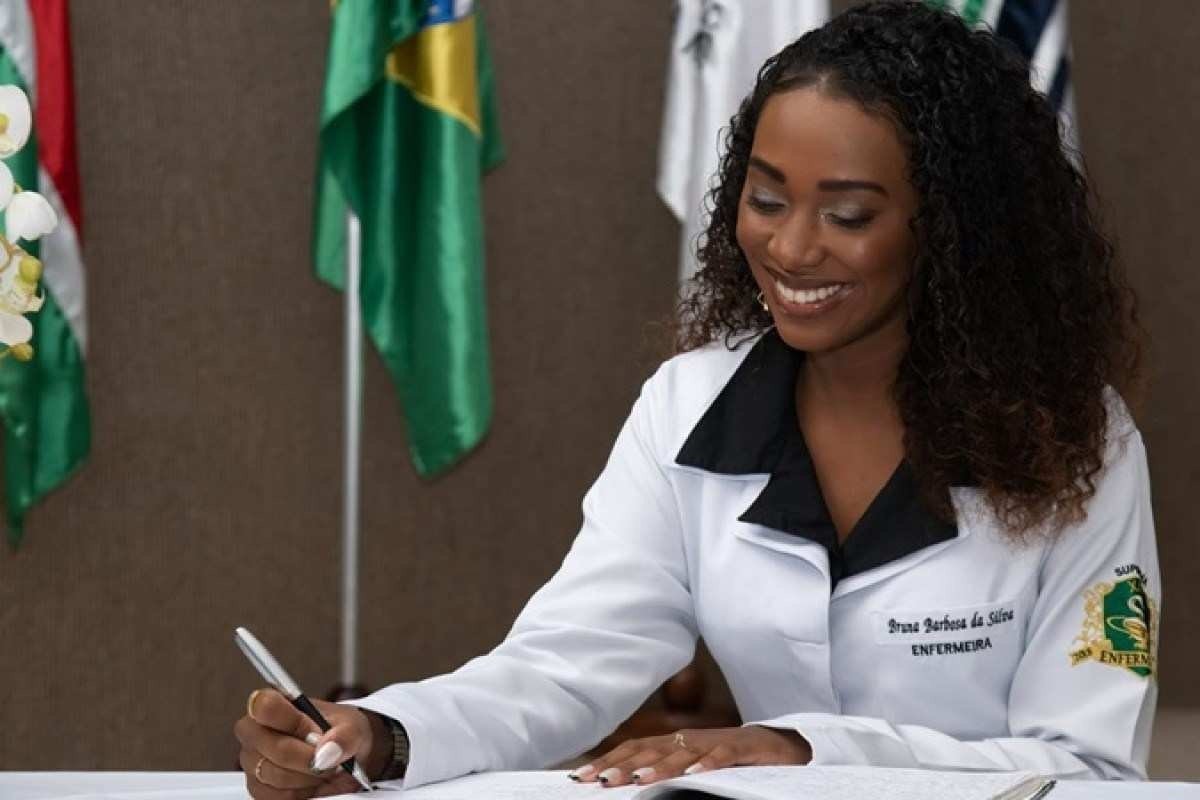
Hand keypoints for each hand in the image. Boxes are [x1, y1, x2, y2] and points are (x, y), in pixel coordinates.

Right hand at [233, 688, 387, 798]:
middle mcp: (255, 733)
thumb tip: (326, 752)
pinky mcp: (259, 790)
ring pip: (278, 778)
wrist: (342, 756)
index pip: (264, 706)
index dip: (294, 722)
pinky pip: (280, 798)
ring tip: (325, 770)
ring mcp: (252, 763)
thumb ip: (344, 736)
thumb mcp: (352, 727)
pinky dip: (304, 793)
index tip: (316, 732)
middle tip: (330, 758)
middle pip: (277, 750)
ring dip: (310, 777)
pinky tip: (314, 782)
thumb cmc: (340, 733)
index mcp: (273, 704)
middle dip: (310, 758)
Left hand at [572, 726, 811, 787]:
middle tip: (599, 781)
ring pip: (681, 753)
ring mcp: (714, 741)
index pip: (634, 749)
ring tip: (636, 780)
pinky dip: (707, 765)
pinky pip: (722, 757)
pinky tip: (693, 775)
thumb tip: (626, 784)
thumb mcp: (693, 765)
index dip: (608, 761)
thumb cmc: (731, 758)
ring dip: (658, 767)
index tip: (582, 777)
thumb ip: (665, 770)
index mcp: (674, 742)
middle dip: (623, 766)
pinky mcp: (741, 748)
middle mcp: (689, 738)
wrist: (780, 743)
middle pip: (650, 750)